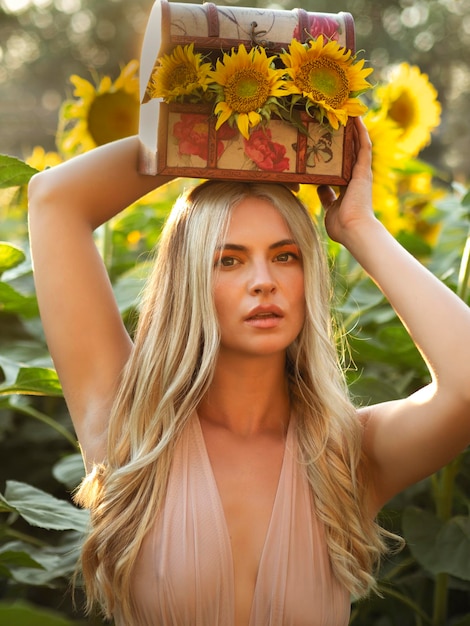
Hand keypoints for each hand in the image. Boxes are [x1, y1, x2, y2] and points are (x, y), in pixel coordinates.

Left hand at [316, 117, 375, 245]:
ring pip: (358, 146)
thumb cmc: (341, 226)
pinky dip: (361, 132)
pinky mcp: (364, 170)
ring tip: (347, 112)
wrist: (354, 230)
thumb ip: (326, 198)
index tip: (325, 143)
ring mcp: (361, 173)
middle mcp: (356, 178)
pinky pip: (363, 146)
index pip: (341, 167)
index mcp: (347, 188)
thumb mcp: (330, 209)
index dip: (335, 155)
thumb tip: (319, 188)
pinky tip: (357, 118)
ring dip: (354, 129)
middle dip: (343, 137)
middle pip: (350, 152)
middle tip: (335, 120)